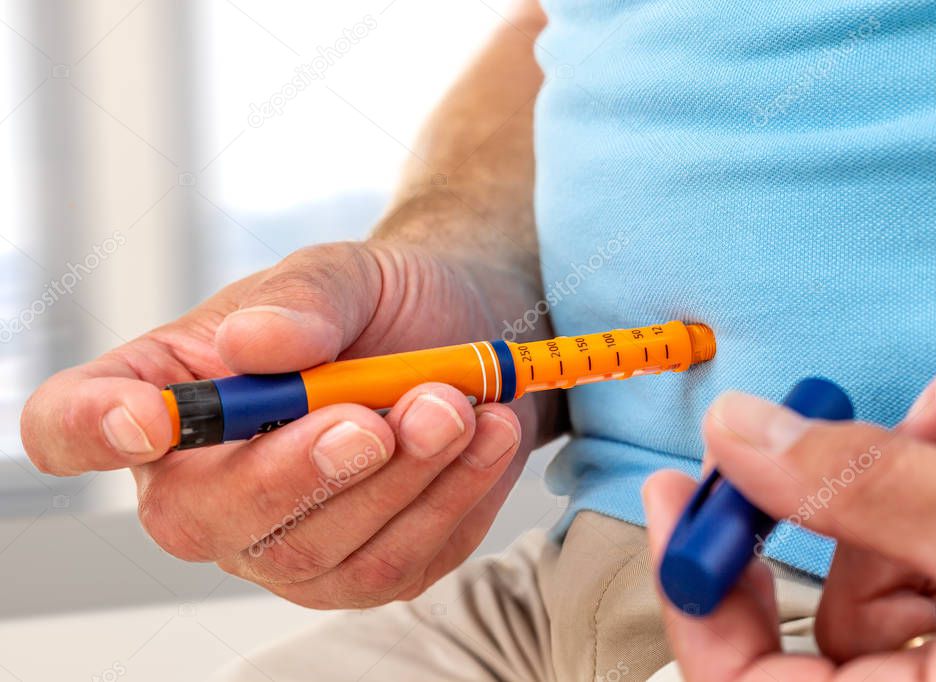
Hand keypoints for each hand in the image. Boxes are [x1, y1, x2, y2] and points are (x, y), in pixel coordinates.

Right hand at [21, 239, 551, 607]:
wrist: (470, 333)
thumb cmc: (385, 303)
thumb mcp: (348, 275)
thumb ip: (303, 302)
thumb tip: (255, 347)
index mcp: (171, 394)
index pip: (73, 426)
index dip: (89, 430)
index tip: (146, 421)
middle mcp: (208, 485)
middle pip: (203, 518)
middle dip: (302, 468)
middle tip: (380, 415)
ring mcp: (284, 543)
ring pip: (319, 553)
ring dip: (402, 481)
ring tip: (459, 406)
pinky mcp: (364, 570)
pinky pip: (401, 564)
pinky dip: (454, 499)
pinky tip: (487, 439)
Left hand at [644, 367, 935, 680]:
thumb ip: (873, 489)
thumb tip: (741, 433)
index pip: (734, 678)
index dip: (690, 584)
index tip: (675, 492)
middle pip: (815, 619)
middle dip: (818, 499)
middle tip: (795, 423)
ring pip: (878, 586)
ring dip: (904, 485)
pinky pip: (930, 585)